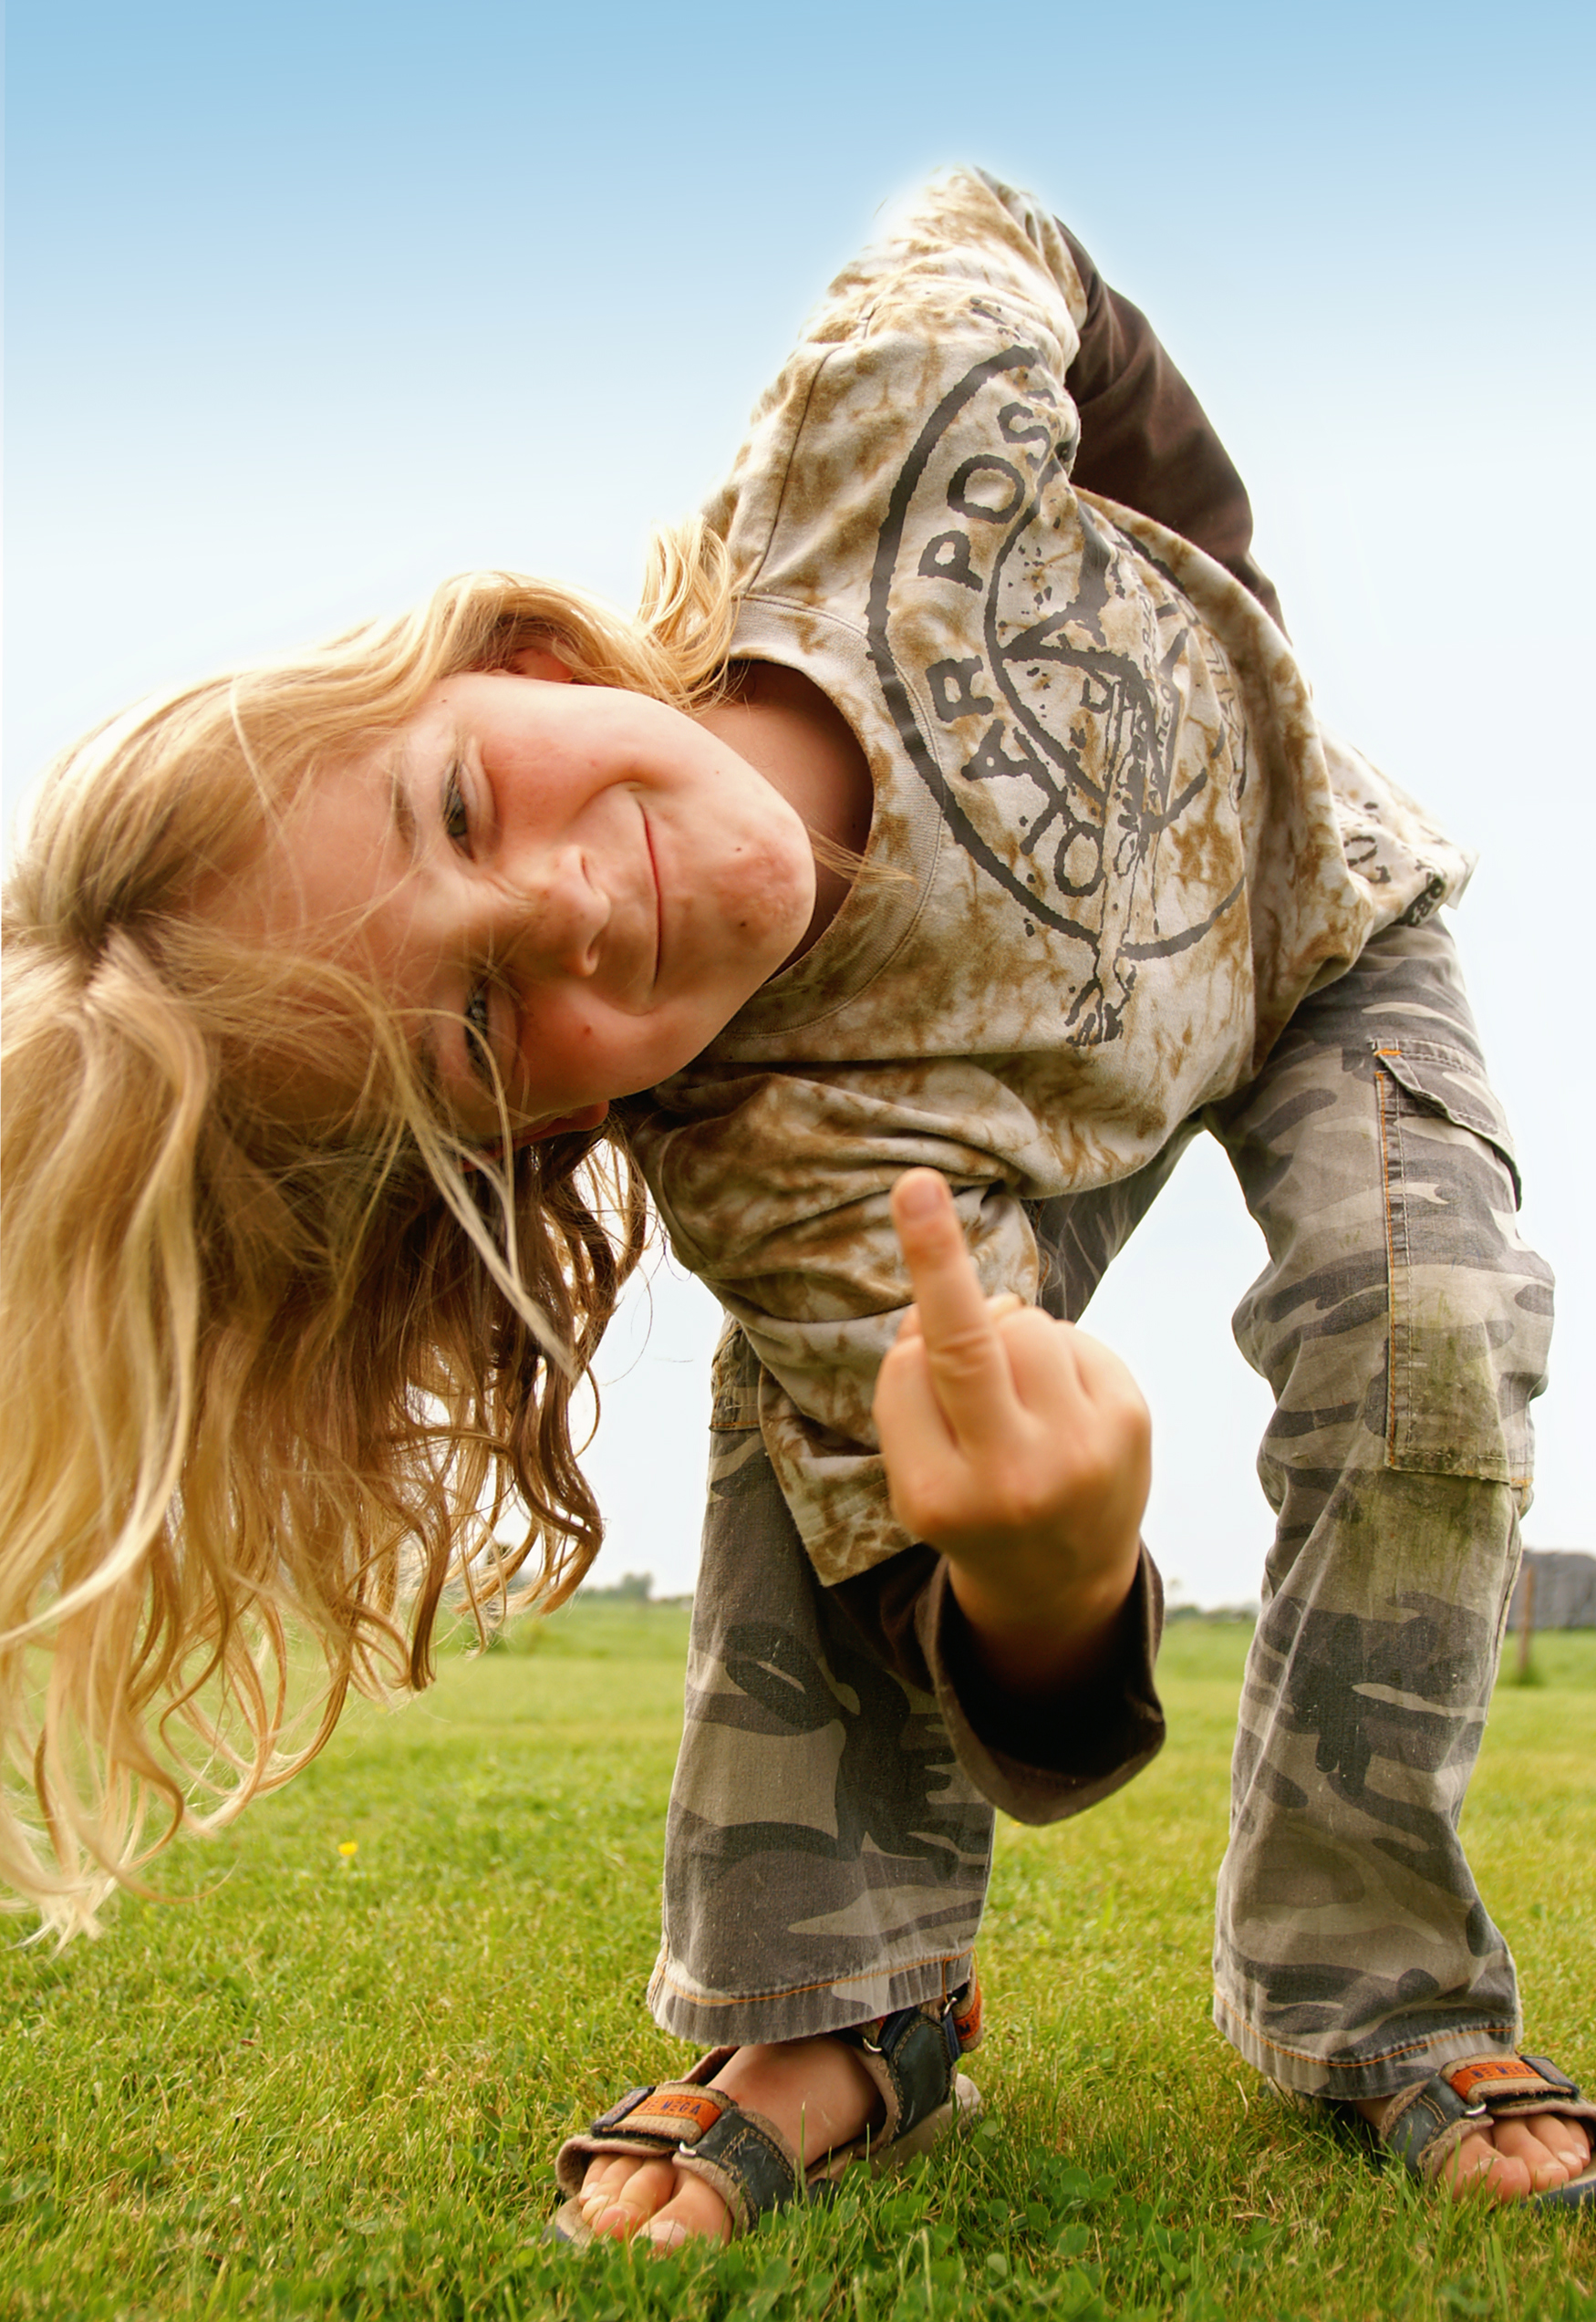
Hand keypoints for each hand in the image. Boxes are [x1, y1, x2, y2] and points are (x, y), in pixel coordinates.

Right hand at [873, 1169, 1149, 1689]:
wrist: (1062, 1583)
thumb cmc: (972, 1507)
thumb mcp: (919, 1477)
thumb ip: (914, 1393)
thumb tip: (950, 1293)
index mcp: (940, 1498)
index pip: (907, 1374)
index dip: (905, 1343)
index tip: (903, 1204)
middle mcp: (1014, 1479)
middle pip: (969, 1343)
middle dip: (939, 1262)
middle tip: (916, 1185)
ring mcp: (1082, 1452)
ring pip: (1022, 1324)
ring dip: (1006, 1332)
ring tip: (1014, 1390)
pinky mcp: (1130, 1421)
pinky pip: (1070, 1336)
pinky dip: (1053, 1351)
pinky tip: (1057, 1399)